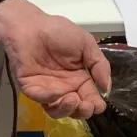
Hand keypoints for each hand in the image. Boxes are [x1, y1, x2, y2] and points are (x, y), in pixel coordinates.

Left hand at [0, 0, 110, 120]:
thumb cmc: (57, 31)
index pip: (91, 98)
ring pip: (58, 110)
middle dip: (83, 111)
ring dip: (68, 110)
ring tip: (73, 100)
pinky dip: (50, 99)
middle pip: (76, 109)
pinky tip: (58, 93)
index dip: (96, 105)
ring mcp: (47, 89)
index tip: (98, 104)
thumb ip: (100, 64)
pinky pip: (41, 99)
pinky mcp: (31, 87)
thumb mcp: (86, 44)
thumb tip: (107, 88)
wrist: (30, 25)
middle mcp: (64, 87)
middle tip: (86, 105)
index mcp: (79, 78)